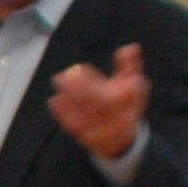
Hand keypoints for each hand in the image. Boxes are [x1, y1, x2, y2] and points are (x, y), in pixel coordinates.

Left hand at [49, 42, 147, 160]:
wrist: (123, 139)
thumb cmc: (127, 105)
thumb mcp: (132, 85)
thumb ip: (129, 66)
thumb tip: (130, 48)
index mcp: (125, 103)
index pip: (108, 91)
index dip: (93, 80)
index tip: (81, 68)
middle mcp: (113, 117)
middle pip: (94, 102)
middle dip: (78, 87)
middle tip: (64, 74)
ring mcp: (99, 129)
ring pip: (82, 113)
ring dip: (68, 98)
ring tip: (58, 82)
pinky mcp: (85, 138)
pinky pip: (73, 126)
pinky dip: (62, 114)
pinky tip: (54, 100)